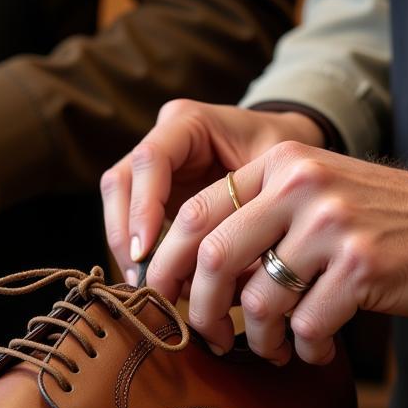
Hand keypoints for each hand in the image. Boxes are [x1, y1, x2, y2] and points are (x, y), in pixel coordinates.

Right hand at [100, 99, 324, 284]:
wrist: (291, 163)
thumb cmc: (288, 166)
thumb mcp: (277, 181)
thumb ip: (248, 214)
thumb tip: (223, 272)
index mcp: (190, 122)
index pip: (150, 159)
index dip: (143, 207)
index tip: (147, 251)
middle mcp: (163, 138)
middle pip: (120, 181)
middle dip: (125, 233)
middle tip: (141, 277)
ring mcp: (153, 166)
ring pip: (117, 203)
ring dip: (125, 246)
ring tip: (146, 286)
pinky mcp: (153, 193)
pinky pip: (130, 221)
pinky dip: (138, 251)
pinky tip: (154, 280)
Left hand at [147, 142, 407, 362]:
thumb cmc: (378, 220)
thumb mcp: (314, 193)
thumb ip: (257, 218)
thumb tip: (190, 276)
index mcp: (281, 163)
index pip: (196, 211)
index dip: (167, 262)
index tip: (164, 297)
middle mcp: (302, 185)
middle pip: (214, 256)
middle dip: (201, 309)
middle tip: (209, 335)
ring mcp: (333, 225)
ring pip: (260, 300)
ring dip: (259, 338)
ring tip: (272, 348)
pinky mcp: (362, 268)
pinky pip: (306, 326)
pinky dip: (304, 349)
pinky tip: (316, 350)